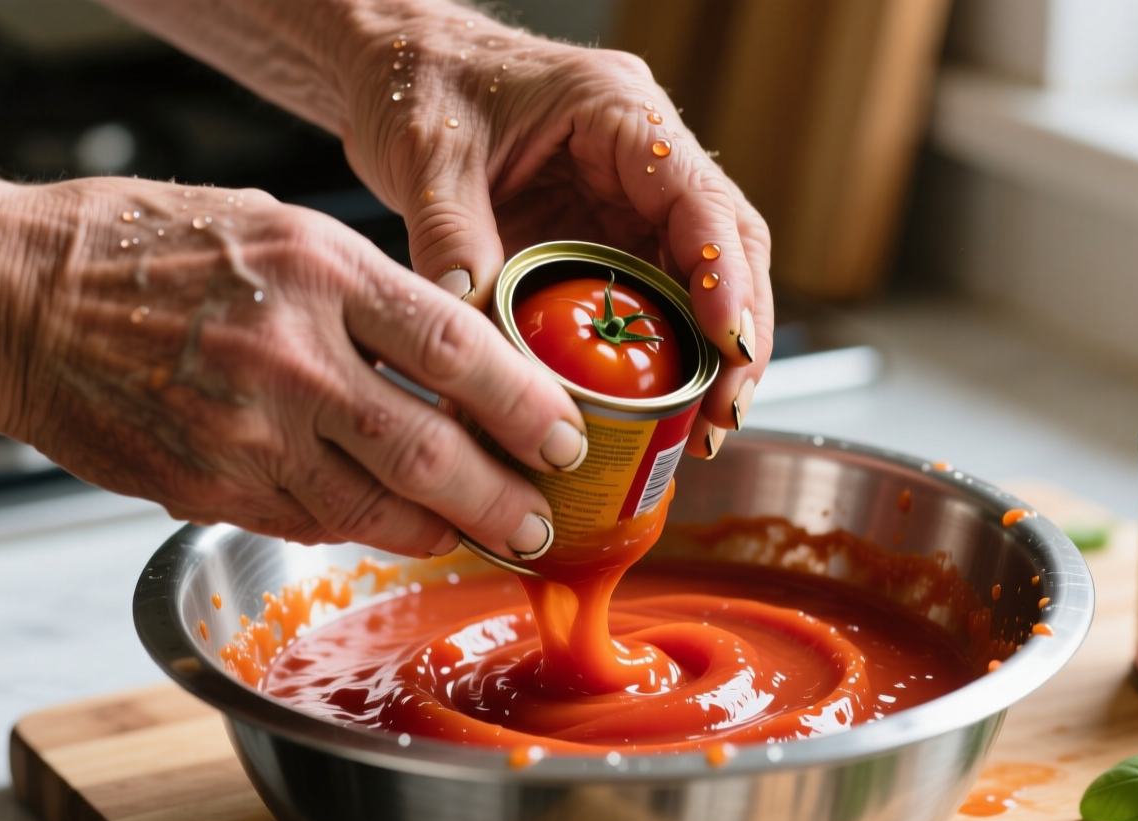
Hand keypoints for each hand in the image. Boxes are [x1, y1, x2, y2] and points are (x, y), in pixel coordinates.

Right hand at [0, 175, 586, 556]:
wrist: (15, 299)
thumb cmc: (146, 248)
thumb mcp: (276, 227)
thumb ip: (366, 291)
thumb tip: (456, 354)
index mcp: (320, 271)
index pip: (457, 347)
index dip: (525, 405)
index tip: (565, 437)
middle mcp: (293, 356)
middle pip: (432, 452)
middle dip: (502, 500)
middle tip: (538, 523)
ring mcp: (247, 432)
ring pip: (377, 509)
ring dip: (440, 532)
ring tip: (477, 535)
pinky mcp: (208, 487)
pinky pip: (311, 524)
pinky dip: (362, 531)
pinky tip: (390, 528)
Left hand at [338, 10, 772, 456]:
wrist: (399, 70)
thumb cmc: (423, 81)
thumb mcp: (430, 153)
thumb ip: (450, 232)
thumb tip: (467, 319)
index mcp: (619, 112)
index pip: (700, 199)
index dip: (726, 276)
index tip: (731, 345)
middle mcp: (643, 158)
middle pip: (726, 249)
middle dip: (738, 337)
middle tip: (721, 414)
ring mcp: (629, 202)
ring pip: (699, 283)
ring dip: (709, 358)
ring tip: (699, 433)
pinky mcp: (604, 240)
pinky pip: (648, 300)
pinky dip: (657, 356)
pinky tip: (653, 413)